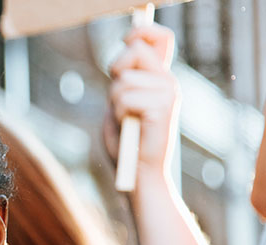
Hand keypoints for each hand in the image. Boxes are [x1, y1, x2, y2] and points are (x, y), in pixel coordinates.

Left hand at [103, 24, 180, 185]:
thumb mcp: (120, 105)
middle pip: (135, 49)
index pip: (161, 38)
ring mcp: (168, 93)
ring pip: (124, 79)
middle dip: (116, 68)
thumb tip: (124, 54)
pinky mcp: (163, 107)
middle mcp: (168, 81)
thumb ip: (122, 81)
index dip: (141, 31)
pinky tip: (130, 127)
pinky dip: (119, 114)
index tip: (126, 39)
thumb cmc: (126, 142)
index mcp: (159, 79)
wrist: (139, 173)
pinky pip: (125, 98)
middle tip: (117, 96)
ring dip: (115, 101)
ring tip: (126, 119)